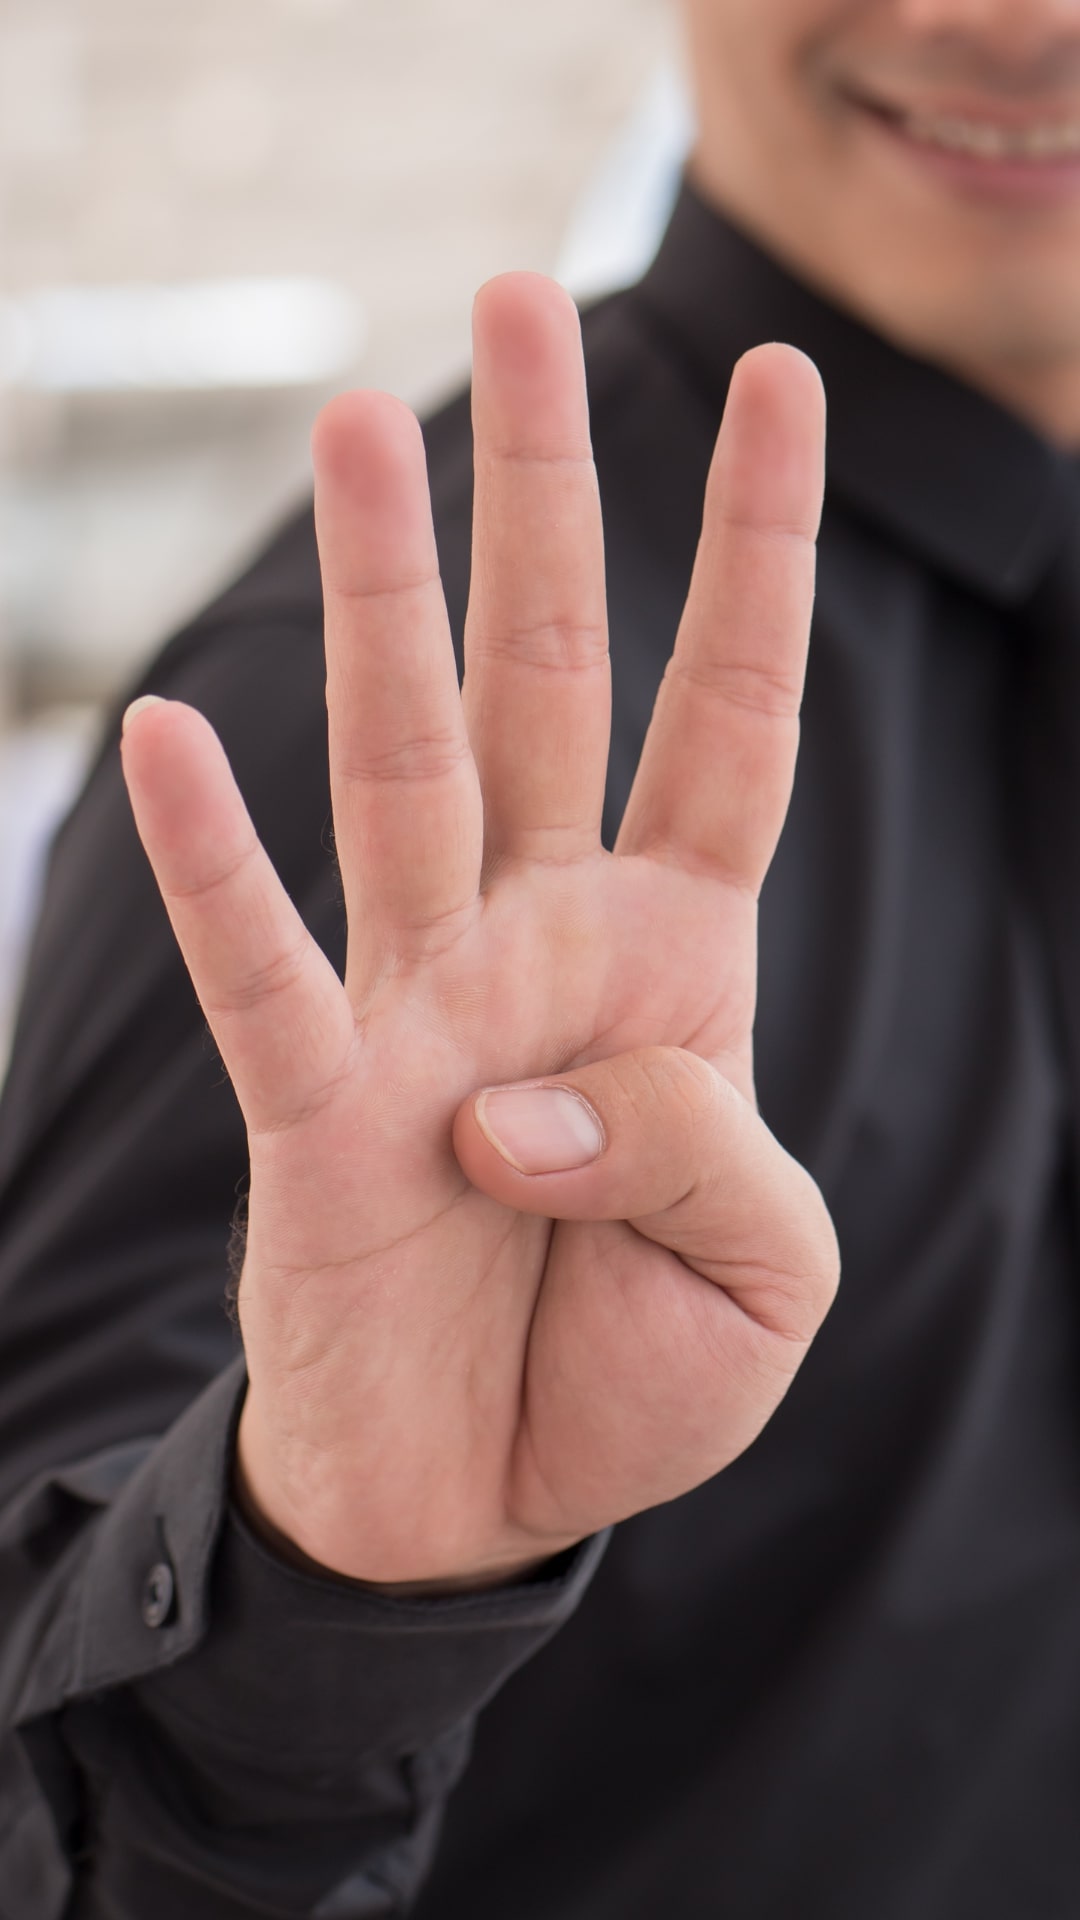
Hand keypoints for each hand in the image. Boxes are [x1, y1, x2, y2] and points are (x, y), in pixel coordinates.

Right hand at [120, 274, 838, 1588]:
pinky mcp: (311, 1106)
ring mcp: (418, 1005)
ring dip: (377, 604)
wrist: (481, 1500)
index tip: (773, 382)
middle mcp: (539, 941)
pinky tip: (160, 737)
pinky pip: (260, 966)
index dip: (756, 555)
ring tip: (350, 426)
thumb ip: (705, 1150)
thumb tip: (520, 1096)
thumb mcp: (764, 1274)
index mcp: (676, 959)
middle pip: (544, 677)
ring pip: (399, 765)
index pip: (730, 718)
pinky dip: (216, 867)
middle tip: (510, 301)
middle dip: (537, 496)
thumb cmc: (629, 1368)